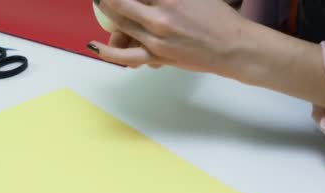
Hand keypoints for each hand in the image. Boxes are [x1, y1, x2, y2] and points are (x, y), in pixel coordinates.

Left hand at [89, 0, 246, 75]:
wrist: (231, 47)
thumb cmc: (217, 17)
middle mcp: (159, 16)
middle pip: (120, 2)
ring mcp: (156, 38)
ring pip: (120, 23)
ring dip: (108, 10)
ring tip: (102, 2)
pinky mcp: (157, 56)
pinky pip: (126, 55)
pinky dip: (108, 50)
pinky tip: (93, 43)